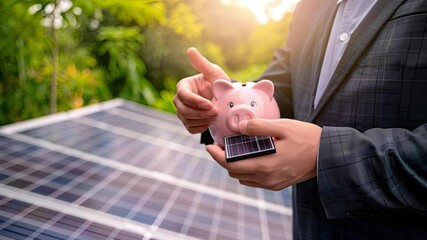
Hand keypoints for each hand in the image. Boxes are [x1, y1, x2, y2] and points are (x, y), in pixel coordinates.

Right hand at [173, 47, 229, 133]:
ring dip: (203, 120)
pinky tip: (210, 121)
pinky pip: (191, 128)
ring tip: (215, 115)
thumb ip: (201, 63)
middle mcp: (179, 100)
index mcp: (183, 86)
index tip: (210, 105)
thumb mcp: (213, 72)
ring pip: (187, 120)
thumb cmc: (218, 83)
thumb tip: (190, 49)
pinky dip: (202, 127)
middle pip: (183, 110)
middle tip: (216, 112)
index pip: (183, 95)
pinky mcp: (188, 123)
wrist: (224, 99)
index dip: (195, 101)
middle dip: (200, 113)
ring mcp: (182, 112)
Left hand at [206, 118, 321, 189]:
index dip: (216, 156)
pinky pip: (255, 181)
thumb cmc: (307, 138)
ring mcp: (272, 184)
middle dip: (224, 160)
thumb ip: (259, 127)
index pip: (231, 164)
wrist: (328, 155)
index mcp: (264, 165)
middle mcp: (266, 179)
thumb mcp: (282, 127)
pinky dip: (247, 171)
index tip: (209, 147)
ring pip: (244, 178)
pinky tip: (250, 157)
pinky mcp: (278, 184)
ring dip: (235, 166)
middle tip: (221, 146)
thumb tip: (239, 126)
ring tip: (234, 151)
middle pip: (234, 173)